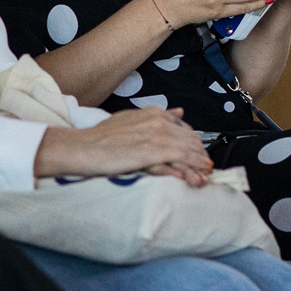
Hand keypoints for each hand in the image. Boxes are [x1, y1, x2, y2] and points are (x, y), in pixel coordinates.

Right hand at [35, 108, 213, 186]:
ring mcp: (157, 137)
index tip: (197, 156)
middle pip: (192, 140)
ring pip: (189, 152)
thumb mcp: (131, 119)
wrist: (84, 147)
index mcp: (154, 113)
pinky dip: (190, 170)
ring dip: (199, 166)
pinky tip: (193, 178)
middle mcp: (159, 122)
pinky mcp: (153, 153)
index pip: (185, 129)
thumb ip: (157, 116)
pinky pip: (179, 161)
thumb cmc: (102, 137)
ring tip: (204, 177)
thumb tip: (179, 112)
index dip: (194, 144)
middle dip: (201, 156)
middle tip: (205, 169)